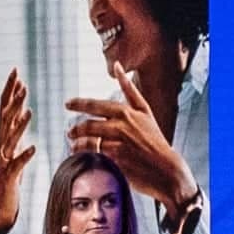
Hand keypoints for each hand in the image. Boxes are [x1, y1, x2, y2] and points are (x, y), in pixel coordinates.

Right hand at [0, 71, 35, 233]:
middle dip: (14, 101)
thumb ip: (17, 128)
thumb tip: (23, 108)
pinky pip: (17, 164)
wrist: (2, 206)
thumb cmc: (11, 175)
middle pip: (6, 118)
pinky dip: (24, 156)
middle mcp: (1, 145)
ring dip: (20, 125)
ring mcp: (3, 161)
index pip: (5, 107)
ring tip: (29, 112)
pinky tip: (33, 147)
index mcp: (4, 136)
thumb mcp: (16, 147)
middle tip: (23, 84)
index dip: (10, 89)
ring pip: (11, 139)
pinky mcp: (9, 176)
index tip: (16, 71)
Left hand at [65, 65, 195, 223]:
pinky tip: (84, 158)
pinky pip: (95, 157)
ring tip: (74, 146)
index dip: (78, 104)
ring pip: (89, 142)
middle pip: (88, 125)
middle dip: (75, 130)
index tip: (67, 104)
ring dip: (78, 145)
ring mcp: (118, 144)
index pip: (95, 105)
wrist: (166, 168)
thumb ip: (128, 89)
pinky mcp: (116, 161)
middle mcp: (121, 127)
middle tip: (70, 133)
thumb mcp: (144, 110)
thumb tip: (117, 65)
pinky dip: (87, 157)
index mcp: (126, 112)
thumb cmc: (154, 138)